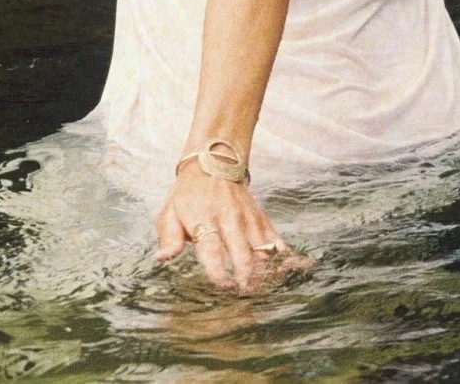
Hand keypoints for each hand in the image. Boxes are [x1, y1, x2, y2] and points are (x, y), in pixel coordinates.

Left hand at [153, 166, 306, 291]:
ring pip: (263, 248)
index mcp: (204, 219)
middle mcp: (230, 220)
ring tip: (267, 290)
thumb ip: (168, 237)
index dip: (217, 268)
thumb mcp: (170, 212)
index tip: (221, 285)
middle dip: (246, 275)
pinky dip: (286, 256)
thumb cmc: (188, 196)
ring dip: (267, 272)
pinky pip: (277, 240)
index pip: (211, 247)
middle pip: (243, 251)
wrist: (213, 164)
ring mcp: (249, 220)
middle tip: (246, 294)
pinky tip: (296, 270)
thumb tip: (163, 258)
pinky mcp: (261, 220)